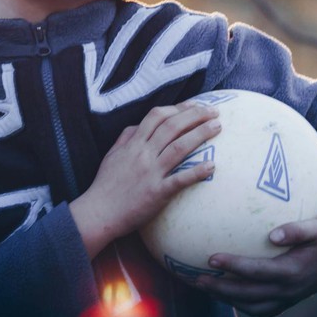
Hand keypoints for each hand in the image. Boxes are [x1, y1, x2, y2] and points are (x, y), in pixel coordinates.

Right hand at [70, 101, 220, 258]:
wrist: (99, 211)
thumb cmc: (106, 184)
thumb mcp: (112, 154)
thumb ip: (126, 138)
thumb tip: (138, 126)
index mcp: (133, 143)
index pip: (156, 116)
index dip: (177, 108)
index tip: (194, 105)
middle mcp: (143, 154)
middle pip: (171, 127)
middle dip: (194, 115)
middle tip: (214, 111)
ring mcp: (151, 172)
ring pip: (178, 147)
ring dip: (200, 135)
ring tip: (217, 126)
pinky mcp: (157, 192)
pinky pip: (179, 180)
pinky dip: (196, 172)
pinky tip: (212, 166)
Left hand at [195, 219, 316, 316]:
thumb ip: (297, 230)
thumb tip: (272, 235)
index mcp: (292, 271)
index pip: (256, 271)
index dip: (233, 266)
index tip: (210, 258)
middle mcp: (288, 290)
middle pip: (248, 294)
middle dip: (220, 288)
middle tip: (195, 278)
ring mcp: (287, 299)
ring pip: (252, 307)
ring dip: (226, 299)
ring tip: (202, 286)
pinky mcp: (287, 302)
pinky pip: (260, 310)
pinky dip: (240, 304)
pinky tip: (222, 293)